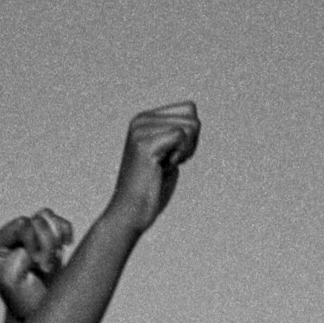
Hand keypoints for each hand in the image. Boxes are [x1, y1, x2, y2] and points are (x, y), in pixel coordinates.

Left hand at [0, 210, 74, 320]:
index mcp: (0, 242)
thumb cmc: (23, 300)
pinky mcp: (49, 238)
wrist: (39, 312)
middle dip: (47, 244)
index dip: (34, 243)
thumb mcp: (11, 280)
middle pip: (37, 221)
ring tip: (53, 260)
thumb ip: (17, 256)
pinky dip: (66, 232)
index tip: (36, 265)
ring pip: (48, 217)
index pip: (23, 225)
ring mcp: (32, 234)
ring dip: (56, 239)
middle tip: (46, 269)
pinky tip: (66, 246)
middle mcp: (14, 235)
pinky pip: (60, 222)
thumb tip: (36, 238)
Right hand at [104, 100, 201, 235]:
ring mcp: (141, 130)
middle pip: (192, 115)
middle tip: (170, 162)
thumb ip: (176, 137)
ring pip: (190, 125)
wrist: (129, 213)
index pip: (189, 109)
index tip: (173, 155)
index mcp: (145, 119)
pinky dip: (180, 154)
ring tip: (165, 165)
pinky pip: (181, 136)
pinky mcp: (145, 144)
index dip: (191, 135)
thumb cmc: (150, 190)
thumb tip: (194, 122)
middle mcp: (141, 120)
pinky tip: (164, 167)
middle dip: (190, 143)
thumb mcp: (166, 155)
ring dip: (185, 150)